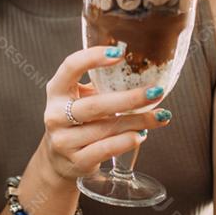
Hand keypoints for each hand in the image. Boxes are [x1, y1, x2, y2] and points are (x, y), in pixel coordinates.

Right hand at [40, 46, 172, 182]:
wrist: (59, 160)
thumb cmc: (77, 120)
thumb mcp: (80, 98)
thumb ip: (100, 85)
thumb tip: (142, 70)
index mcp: (56, 91)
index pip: (70, 67)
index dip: (93, 57)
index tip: (120, 53)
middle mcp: (55, 114)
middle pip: (94, 105)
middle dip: (129, 99)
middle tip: (156, 92)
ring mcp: (64, 140)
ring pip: (105, 129)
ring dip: (137, 121)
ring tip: (160, 116)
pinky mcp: (76, 161)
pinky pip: (105, 150)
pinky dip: (126, 142)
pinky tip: (141, 135)